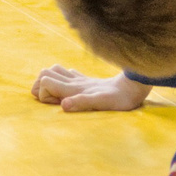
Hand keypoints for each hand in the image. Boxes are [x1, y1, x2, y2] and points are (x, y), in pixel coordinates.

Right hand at [31, 64, 152, 112]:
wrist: (135, 86)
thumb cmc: (118, 98)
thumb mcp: (100, 103)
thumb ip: (81, 102)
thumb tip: (63, 105)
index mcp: (74, 88)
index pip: (45, 80)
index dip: (43, 91)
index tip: (53, 103)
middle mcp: (75, 81)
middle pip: (47, 71)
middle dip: (40, 84)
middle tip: (48, 98)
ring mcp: (82, 79)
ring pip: (57, 70)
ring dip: (50, 80)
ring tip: (54, 94)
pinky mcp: (89, 81)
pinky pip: (70, 74)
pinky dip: (62, 79)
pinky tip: (69, 88)